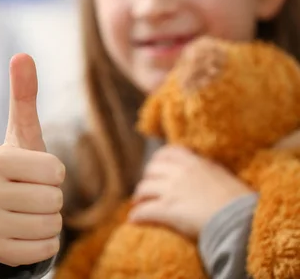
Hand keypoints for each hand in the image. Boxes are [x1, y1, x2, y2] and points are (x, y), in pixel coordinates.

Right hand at [0, 54, 64, 266]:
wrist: (0, 210)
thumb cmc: (20, 167)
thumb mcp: (24, 134)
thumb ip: (25, 96)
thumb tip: (22, 54)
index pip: (54, 169)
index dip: (53, 171)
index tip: (36, 172)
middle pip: (54, 199)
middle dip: (52, 197)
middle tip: (32, 194)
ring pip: (51, 225)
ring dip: (49, 220)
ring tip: (29, 212)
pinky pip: (46, 250)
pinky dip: (45, 243)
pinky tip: (27, 232)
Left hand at [129, 146, 252, 239]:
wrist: (241, 222)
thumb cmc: (241, 203)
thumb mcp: (224, 176)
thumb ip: (209, 170)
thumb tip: (207, 172)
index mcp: (194, 162)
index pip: (167, 153)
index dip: (158, 161)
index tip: (156, 170)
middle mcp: (179, 173)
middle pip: (151, 170)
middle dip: (147, 180)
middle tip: (148, 190)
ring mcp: (171, 191)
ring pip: (143, 189)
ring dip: (139, 197)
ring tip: (139, 204)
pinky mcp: (167, 210)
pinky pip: (144, 211)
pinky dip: (137, 216)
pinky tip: (134, 220)